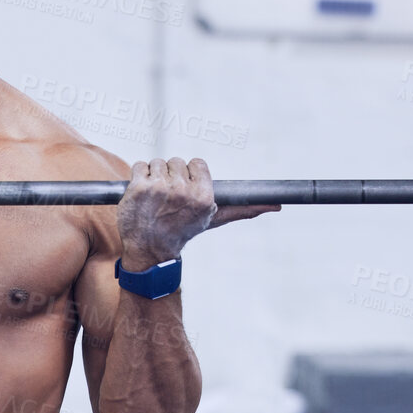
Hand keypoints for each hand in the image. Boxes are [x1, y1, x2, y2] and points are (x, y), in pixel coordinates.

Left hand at [117, 157, 280, 266]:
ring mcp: (158, 189)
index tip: (184, 190)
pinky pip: (140, 165)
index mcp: (203, 197)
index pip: (197, 164)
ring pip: (158, 162)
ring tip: (154, 198)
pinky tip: (141, 195)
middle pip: (176, 162)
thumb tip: (275, 206)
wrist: (149, 250)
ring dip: (154, 176)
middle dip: (171, 177)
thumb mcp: (214, 219)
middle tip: (167, 199)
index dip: (189, 175)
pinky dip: (138, 176)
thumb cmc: (183, 231)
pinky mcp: (138, 188)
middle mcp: (182, 192)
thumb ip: (243, 209)